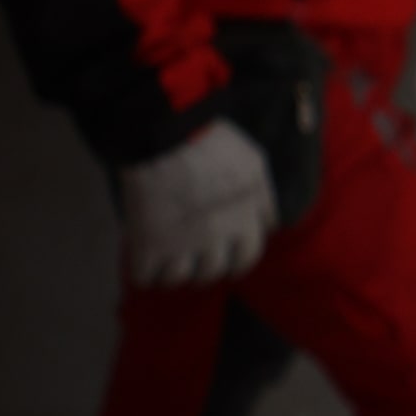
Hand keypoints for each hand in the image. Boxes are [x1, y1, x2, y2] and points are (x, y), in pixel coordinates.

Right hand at [119, 120, 277, 286]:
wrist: (166, 137)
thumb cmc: (212, 143)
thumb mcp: (254, 164)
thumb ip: (263, 198)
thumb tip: (271, 226)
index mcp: (243, 219)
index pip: (247, 257)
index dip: (237, 263)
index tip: (228, 263)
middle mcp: (215, 237)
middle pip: (212, 272)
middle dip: (205, 269)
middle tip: (193, 261)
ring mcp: (180, 243)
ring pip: (179, 278)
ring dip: (174, 274)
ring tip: (167, 263)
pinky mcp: (147, 244)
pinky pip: (146, 277)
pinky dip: (145, 275)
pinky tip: (144, 263)